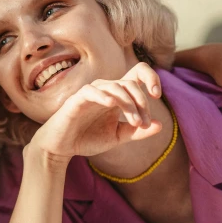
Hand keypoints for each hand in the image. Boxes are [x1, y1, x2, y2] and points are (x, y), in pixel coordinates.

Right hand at [30, 62, 163, 165]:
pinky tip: (111, 104)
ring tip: (133, 122)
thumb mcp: (117, 137)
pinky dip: (103, 95)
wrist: (62, 147)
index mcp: (117, 96)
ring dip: (128, 103)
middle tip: (142, 123)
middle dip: (141, 102)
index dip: (150, 78)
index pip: (137, 74)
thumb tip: (159, 125)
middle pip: (130, 83)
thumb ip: (137, 131)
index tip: (157, 95)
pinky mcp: (77, 99)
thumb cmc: (87, 138)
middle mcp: (105, 90)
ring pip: (115, 86)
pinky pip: (91, 91)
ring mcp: (91, 93)